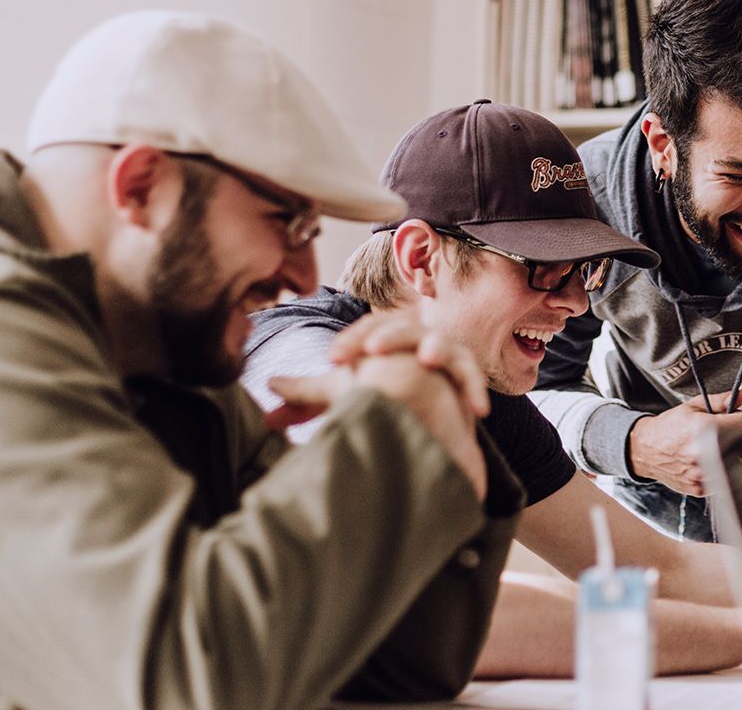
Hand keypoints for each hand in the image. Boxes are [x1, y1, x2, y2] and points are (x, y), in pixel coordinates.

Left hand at [267, 313, 491, 498]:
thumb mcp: (342, 394)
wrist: (423, 415)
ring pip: (442, 343)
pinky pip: (471, 378)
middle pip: (403, 327)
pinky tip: (475, 409)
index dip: (351, 340)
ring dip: (436, 348)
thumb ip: (307, 394)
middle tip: (372, 353)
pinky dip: (474, 389)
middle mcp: (414, 338)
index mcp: (383, 336)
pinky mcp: (465, 377)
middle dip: (388, 337)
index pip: (367, 327)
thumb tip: (266, 387)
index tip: (333, 360)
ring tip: (426, 359)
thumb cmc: (381, 396)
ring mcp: (443, 354)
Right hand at [628, 383, 741, 496]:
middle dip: (732, 436)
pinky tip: (702, 462)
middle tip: (714, 434)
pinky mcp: (700, 488)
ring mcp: (702, 474)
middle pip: (741, 443)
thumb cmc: (669, 427)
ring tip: (707, 448)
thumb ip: (724, 400)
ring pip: (733, 461)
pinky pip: (722, 477)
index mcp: (704, 430)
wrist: (646, 449)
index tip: (728, 420)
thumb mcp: (694, 406)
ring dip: (725, 454)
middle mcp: (703, 454)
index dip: (737, 419)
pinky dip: (716, 469)